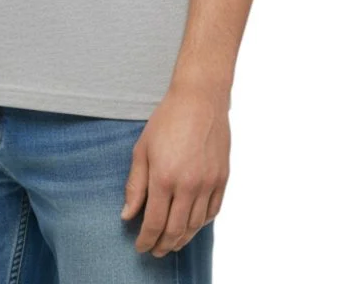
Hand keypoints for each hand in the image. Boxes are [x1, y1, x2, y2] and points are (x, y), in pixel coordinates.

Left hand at [120, 82, 229, 256]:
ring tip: (172, 242)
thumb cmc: (167, 120)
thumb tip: (127, 215)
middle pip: (175, 230)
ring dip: (182, 239)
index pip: (153, 223)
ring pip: (195, 225)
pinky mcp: (222, 179)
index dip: (146, 240)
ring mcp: (208, 183)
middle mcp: (188, 185)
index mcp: (164, 177)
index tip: (140, 247)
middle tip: (155, 251)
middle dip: (163, 245)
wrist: (200, 99)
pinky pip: (213, 212)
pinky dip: (201, 224)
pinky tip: (192, 224)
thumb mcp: (142, 149)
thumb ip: (135, 185)